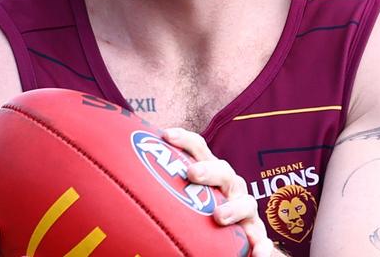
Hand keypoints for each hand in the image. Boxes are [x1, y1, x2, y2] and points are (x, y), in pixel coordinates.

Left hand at [163, 128, 274, 256]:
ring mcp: (245, 209)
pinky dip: (262, 247)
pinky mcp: (256, 235)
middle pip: (223, 170)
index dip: (185, 139)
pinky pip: (262, 241)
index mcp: (210, 173)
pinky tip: (258, 254)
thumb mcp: (183, 199)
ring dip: (234, 207)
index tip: (165, 134)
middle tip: (191, 174)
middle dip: (208, 169)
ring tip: (219, 217)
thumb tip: (116, 185)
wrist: (236, 241)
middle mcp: (229, 187)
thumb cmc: (201, 212)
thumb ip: (162, 189)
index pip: (199, 149)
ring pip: (247, 202)